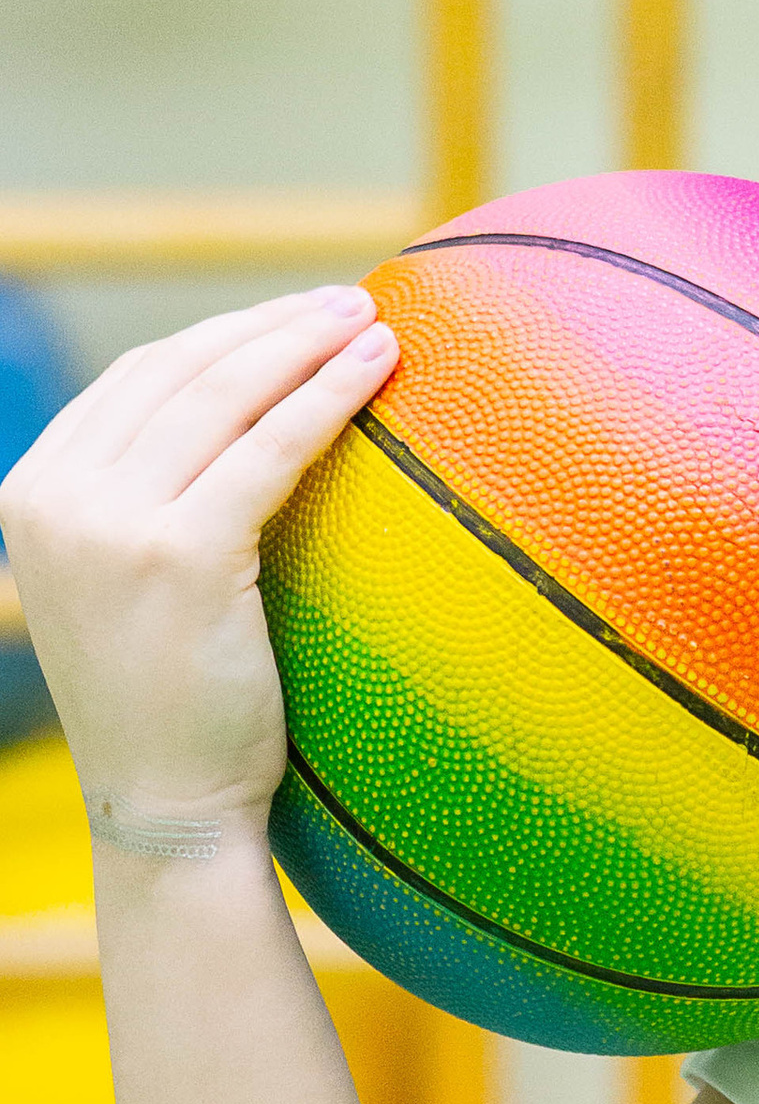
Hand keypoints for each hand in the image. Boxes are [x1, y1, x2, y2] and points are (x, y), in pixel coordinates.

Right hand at [0, 287, 399, 839]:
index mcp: (34, 492)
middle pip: (179, 371)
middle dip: (272, 325)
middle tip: (350, 300)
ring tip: (374, 320)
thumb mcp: (131, 582)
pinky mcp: (176, 553)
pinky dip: (328, 397)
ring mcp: (107, 523)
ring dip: (306, 343)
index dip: (226, 335)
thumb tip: (250, 425)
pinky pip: (270, 449)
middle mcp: (54, 496)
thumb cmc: (173, 703)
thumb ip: (155, 502)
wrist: (167, 803)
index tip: (299, 315)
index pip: (139, 379)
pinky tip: (380, 369)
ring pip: (225, 396)